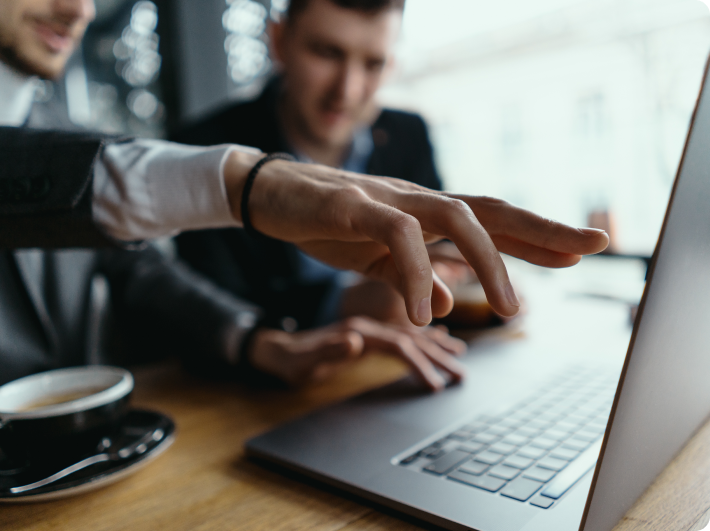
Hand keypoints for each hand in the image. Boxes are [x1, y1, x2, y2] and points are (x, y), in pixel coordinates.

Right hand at [224, 151, 608, 325]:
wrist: (271, 194)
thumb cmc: (326, 223)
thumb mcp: (375, 261)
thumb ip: (412, 279)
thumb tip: (448, 303)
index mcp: (425, 215)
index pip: (493, 220)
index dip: (538, 234)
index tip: (582, 250)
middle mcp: (417, 201)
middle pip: (491, 209)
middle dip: (543, 230)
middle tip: (589, 250)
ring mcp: (389, 199)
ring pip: (456, 217)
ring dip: (488, 264)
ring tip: (508, 311)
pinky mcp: (355, 205)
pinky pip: (397, 236)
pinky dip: (416, 273)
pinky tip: (425, 313)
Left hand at [247, 317, 465, 389]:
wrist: (277, 348)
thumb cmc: (290, 360)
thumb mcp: (303, 361)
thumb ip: (328, 350)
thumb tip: (355, 340)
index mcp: (357, 331)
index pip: (397, 344)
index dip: (419, 363)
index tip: (436, 385)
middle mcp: (368, 326)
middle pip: (411, 338)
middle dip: (438, 356)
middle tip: (462, 374)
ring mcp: (370, 329)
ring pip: (411, 335)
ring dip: (436, 346)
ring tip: (460, 355)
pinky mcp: (369, 334)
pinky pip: (403, 333)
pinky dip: (423, 337)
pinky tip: (438, 338)